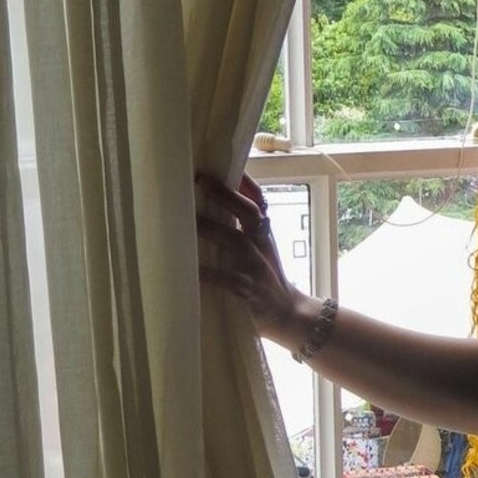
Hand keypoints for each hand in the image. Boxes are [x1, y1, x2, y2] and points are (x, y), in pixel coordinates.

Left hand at [196, 172, 302, 336]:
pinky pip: (228, 279)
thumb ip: (243, 228)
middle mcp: (262, 245)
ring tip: (189, 220)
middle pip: (249, 212)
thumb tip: (212, 206)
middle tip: (201, 180)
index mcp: (263, 233)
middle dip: (226, 195)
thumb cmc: (265, 276)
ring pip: (237, 241)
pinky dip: (210, 273)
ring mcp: (257, 267)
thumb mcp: (261, 248)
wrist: (287, 313)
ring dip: (213, 228)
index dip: (243, 181)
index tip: (220, 164)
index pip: (257, 200)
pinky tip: (192, 269)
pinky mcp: (249, 291)